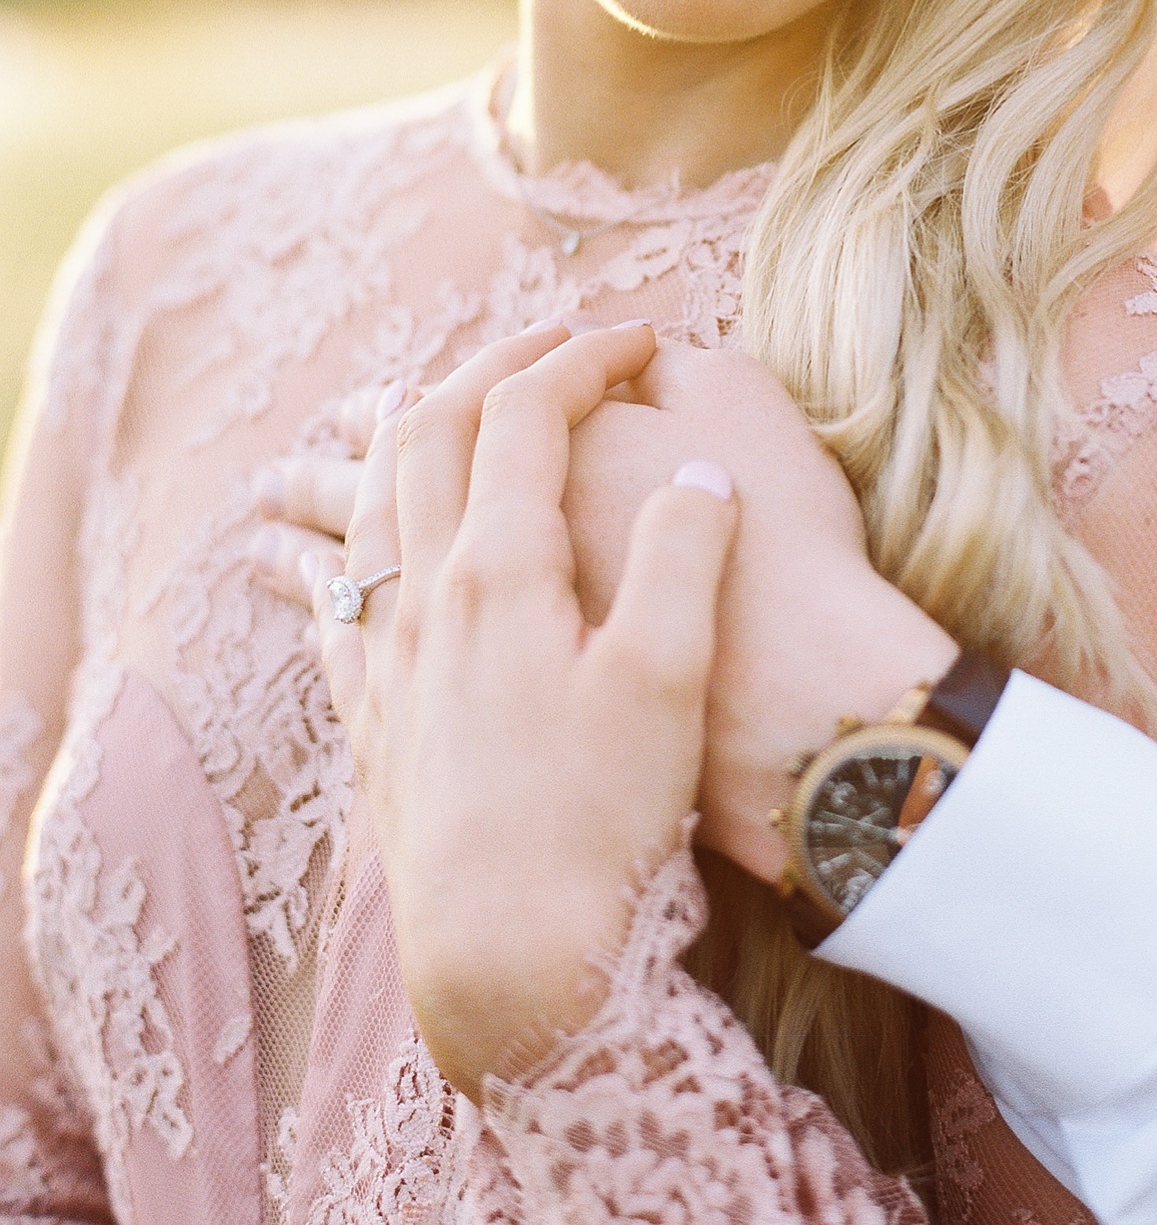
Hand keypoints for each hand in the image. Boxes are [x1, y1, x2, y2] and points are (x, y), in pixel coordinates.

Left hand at [272, 331, 960, 888]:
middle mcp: (425, 599)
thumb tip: (698, 474)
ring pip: (363, 510)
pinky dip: (324, 553)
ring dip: (383, 438)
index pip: (525, 414)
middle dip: (484, 365)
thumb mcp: (670, 675)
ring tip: (388, 403)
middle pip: (426, 435)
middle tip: (545, 340)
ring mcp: (388, 662)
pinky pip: (329, 607)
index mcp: (500, 569)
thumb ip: (686, 552)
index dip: (582, 356)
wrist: (511, 964)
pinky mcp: (372, 726)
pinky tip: (315, 562)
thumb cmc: (600, 822)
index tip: (639, 336)